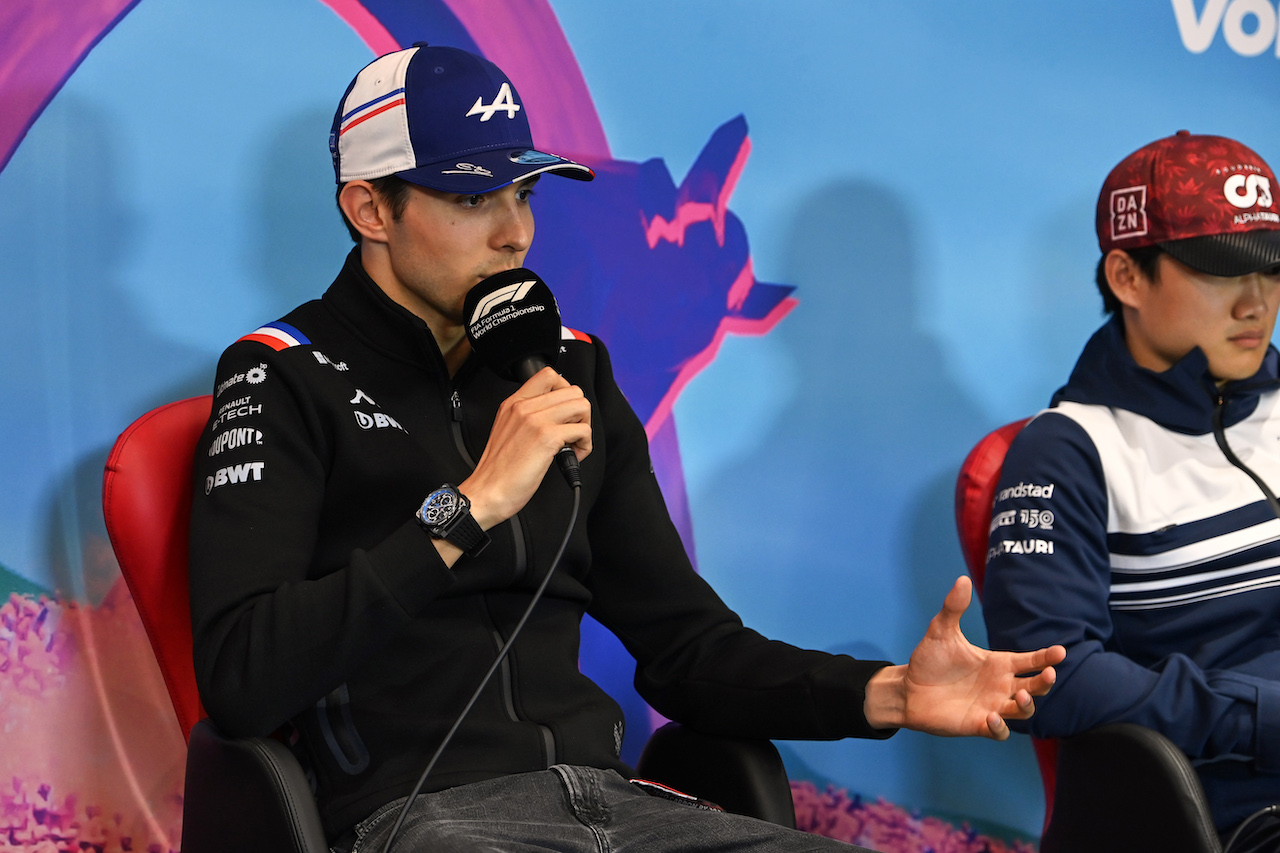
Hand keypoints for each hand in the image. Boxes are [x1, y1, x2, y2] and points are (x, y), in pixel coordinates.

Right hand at [460, 367, 591, 528]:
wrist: (487, 492)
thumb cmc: (498, 470)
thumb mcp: (506, 431)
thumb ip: (527, 417)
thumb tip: (557, 415)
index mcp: (514, 403)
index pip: (549, 375)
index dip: (565, 391)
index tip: (564, 412)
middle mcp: (524, 407)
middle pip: (573, 391)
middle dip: (579, 414)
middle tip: (570, 433)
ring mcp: (535, 420)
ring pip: (582, 406)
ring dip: (584, 426)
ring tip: (572, 444)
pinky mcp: (546, 438)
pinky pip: (583, 430)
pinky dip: (585, 446)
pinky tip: (571, 456)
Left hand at [864, 576, 1064, 739]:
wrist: (908, 688)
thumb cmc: (929, 660)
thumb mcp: (940, 631)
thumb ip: (953, 608)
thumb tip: (963, 579)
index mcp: (998, 664)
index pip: (1031, 661)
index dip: (1047, 657)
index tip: (1060, 652)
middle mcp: (1000, 686)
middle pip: (1036, 686)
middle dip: (1045, 681)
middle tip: (1050, 673)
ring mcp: (992, 707)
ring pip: (1023, 711)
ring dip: (1028, 704)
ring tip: (1022, 695)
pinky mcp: (978, 724)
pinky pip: (999, 731)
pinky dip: (1000, 727)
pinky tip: (991, 717)